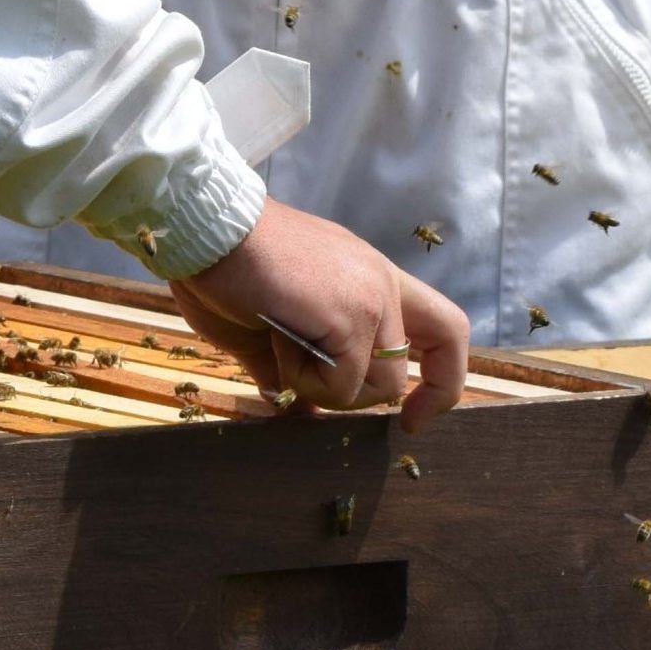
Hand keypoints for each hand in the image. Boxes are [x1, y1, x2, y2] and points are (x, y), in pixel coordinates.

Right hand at [174, 199, 471, 428]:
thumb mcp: (273, 330)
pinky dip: (302, 380)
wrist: (204, 231)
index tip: (412, 418)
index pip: (445, 329)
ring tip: (281, 345)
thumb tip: (301, 413)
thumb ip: (299, 368)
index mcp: (371, 279)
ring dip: (323, 388)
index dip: (442, 380)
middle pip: (421, 362)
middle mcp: (383, 283)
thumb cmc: (228, 270)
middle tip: (321, 398)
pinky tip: (274, 337)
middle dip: (372, 399)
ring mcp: (372, 297)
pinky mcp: (352, 316)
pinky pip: (341, 385)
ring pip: (380, 387)